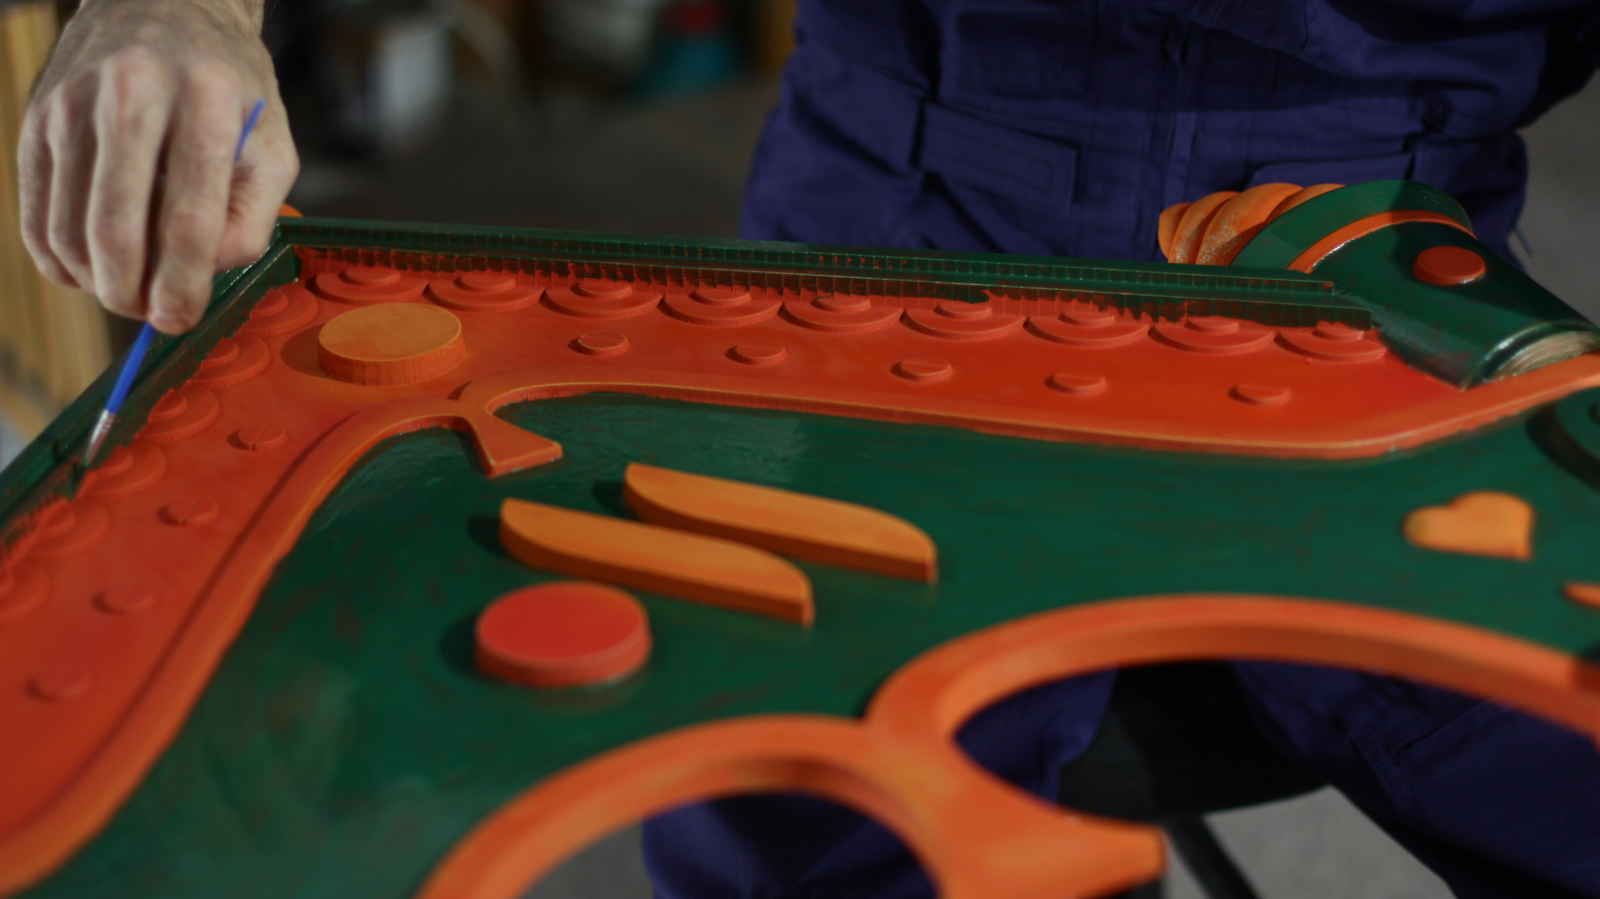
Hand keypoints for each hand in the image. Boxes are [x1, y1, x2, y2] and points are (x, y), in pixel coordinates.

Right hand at [19, 0, 297, 333]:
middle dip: (132, 294)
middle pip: (116, 231)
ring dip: (96, 282)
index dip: (183, 286)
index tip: (181, 318)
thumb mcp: (271, 142)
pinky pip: (37, 213)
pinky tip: (89, 267)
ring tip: (127, 289)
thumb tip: (206, 275)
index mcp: (206, 103)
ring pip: (70, 229)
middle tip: (152, 314)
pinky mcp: (37, 117)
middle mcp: (132, 96)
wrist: (165, 5)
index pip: (188, 221)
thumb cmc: (228, 86)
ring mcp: (73, 104)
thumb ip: (253, 215)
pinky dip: (59, 258)